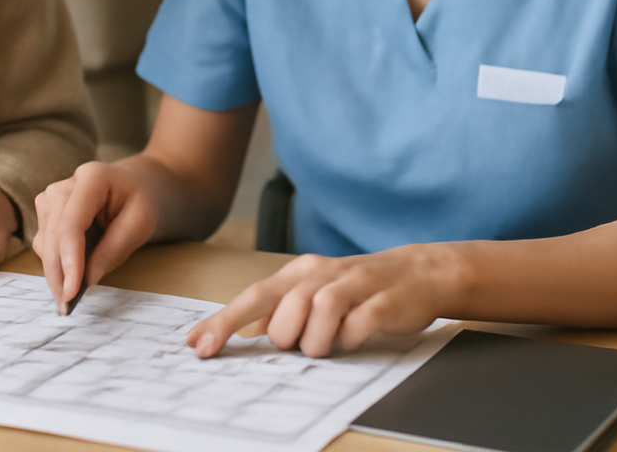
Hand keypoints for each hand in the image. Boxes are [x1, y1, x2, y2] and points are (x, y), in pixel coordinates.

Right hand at [33, 161, 157, 311]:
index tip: (72, 294)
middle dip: (58, 275)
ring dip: (57, 272)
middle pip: (52, 236)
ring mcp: (49, 199)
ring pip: (44, 244)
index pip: (72, 224)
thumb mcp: (141, 223)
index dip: (69, 261)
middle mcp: (62, 187)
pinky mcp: (45, 214)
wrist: (132, 185)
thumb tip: (88, 279)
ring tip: (75, 292)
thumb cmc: (139, 201)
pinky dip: (57, 265)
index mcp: (91, 179)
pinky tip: (73, 275)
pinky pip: (45, 246)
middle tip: (67, 308)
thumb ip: (115, 249)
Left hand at [187, 244, 469, 358]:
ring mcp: (353, 285)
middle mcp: (321, 274)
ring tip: (331, 343)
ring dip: (319, 342)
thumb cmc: (358, 288)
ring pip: (319, 315)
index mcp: (299, 273)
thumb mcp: (314, 291)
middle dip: (288, 338)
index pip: (253, 296)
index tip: (198, 344)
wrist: (418, 272)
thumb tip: (245, 328)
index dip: (224, 321)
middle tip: (306, 341)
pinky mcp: (382, 301)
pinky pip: (357, 325)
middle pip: (284, 311)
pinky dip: (351, 338)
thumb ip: (280, 307)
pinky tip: (355, 336)